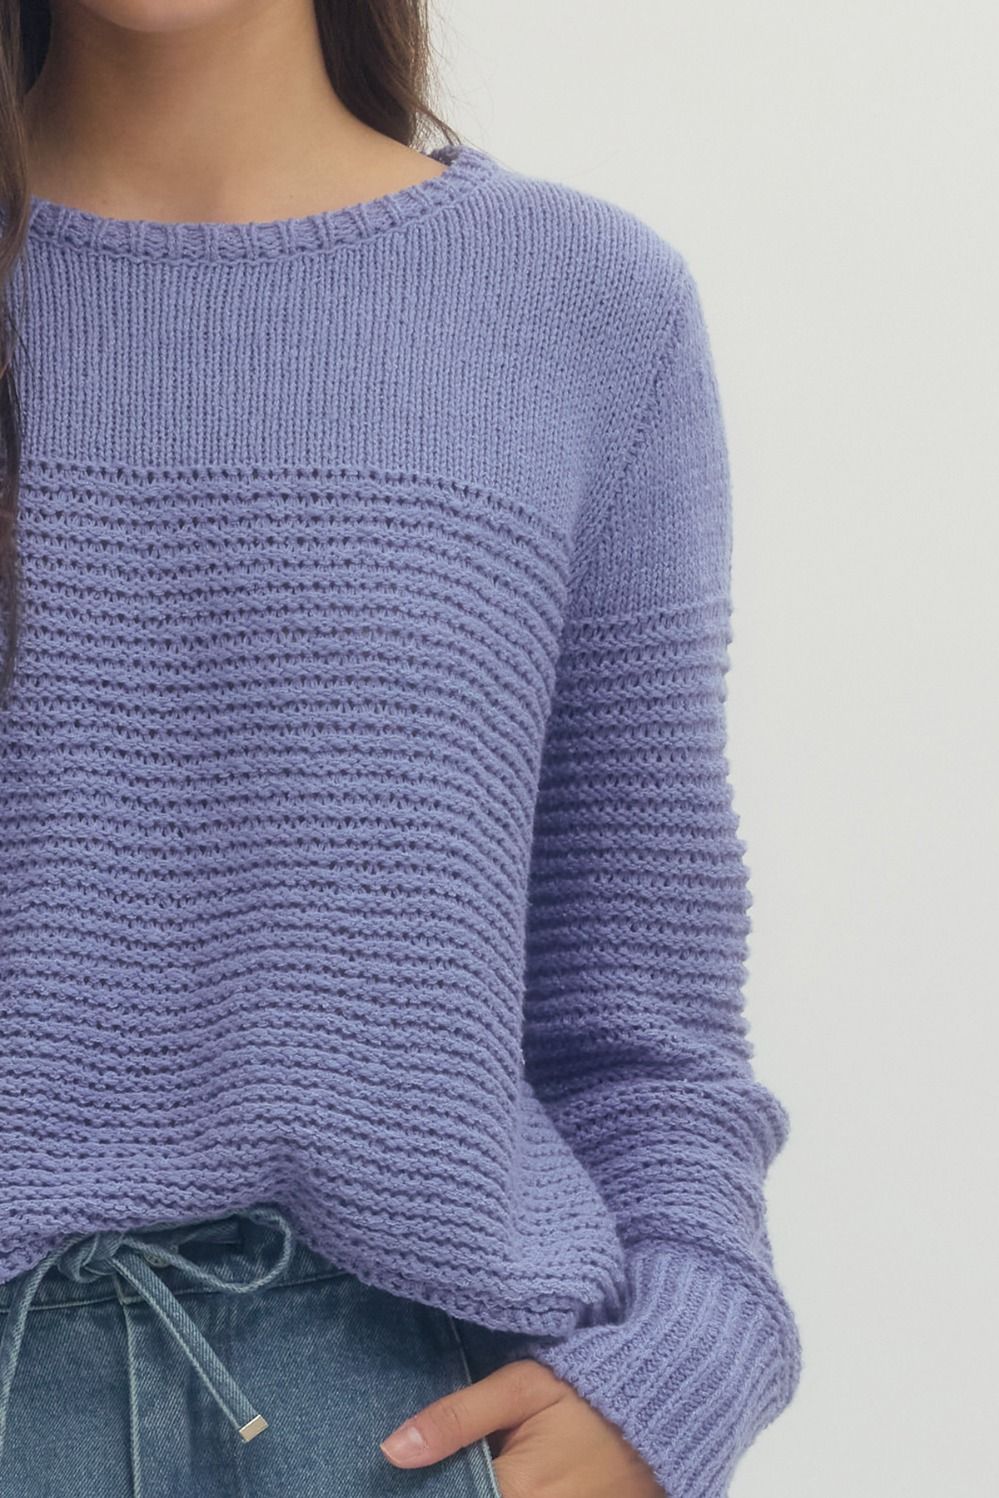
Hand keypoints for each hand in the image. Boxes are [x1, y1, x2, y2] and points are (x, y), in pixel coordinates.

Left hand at [379, 1356, 667, 1496]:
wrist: (657, 1413)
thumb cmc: (588, 1393)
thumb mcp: (522, 1387)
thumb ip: (456, 1417)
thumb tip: (391, 1450)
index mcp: (516, 1493)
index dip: (422, 1487)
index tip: (397, 1473)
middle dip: (447, 1486)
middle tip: (426, 1466)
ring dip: (467, 1490)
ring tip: (458, 1469)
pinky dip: (494, 1492)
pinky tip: (484, 1477)